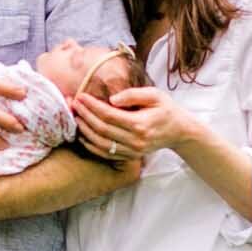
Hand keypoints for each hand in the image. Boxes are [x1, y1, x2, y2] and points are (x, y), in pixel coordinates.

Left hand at [73, 85, 195, 161]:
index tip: (80, 96)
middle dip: (84, 115)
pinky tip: (82, 134)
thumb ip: (133, 94)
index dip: (92, 106)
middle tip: (72, 104)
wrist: (180, 132)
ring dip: (84, 130)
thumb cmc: (166, 109)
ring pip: (100, 143)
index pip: (109, 115)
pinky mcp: (129, 156)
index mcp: (140, 124)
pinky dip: (91, 145)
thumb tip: (112, 98)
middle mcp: (135, 140)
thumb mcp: (155, 95)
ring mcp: (132, 151)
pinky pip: (105, 154)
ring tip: (74, 116)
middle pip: (101, 129)